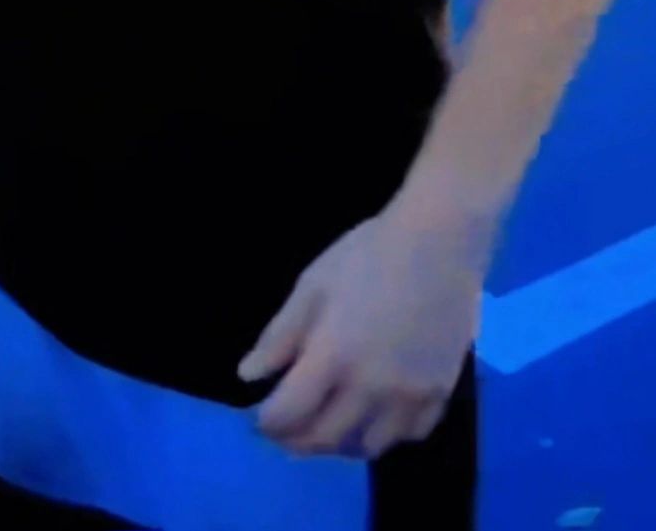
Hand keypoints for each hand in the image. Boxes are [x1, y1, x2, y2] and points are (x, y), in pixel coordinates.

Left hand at [238, 206, 482, 460]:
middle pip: (325, 439)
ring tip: (329, 422)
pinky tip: (375, 415)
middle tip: (287, 428)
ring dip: (341, 443)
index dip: (268, 423)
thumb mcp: (313, 284)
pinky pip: (410, 435)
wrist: (439, 242)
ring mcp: (409, 395)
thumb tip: (249, 376)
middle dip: (297, 440)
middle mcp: (371, 387)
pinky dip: (387, 434)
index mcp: (333, 357)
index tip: (260, 417)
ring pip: (368, 446)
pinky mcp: (441, 393)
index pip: (289, 414)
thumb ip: (280, 336)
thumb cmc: (368, 254)